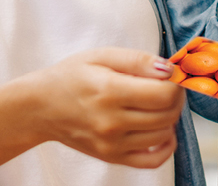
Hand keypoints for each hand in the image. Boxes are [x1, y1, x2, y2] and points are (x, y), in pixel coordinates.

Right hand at [23, 47, 185, 168]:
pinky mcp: (111, 157)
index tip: (172, 75)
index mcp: (110, 91)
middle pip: (167, 115)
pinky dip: (166, 147)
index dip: (176, 83)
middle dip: (176, 98)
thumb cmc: (70, 77)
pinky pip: (152, 160)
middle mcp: (112, 122)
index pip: (164, 94)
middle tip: (168, 87)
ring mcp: (112, 144)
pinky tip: (162, 131)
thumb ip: (137, 60)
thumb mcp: (100, 56)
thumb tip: (169, 69)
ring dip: (170, 118)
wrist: (40, 107)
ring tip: (158, 104)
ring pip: (164, 135)